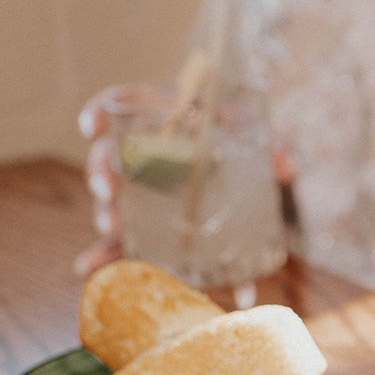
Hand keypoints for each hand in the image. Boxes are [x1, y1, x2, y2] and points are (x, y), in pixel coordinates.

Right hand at [74, 87, 298, 275]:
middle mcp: (141, 152)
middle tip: (110, 191)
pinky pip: (118, 238)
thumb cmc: (242, 149)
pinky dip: (102, 254)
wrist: (248, 181)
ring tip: (112, 228)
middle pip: (107, 157)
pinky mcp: (144, 226)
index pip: (120, 106)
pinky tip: (88, 267)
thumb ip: (270, 152)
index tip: (94, 127)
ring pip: (110, 199)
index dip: (101, 113)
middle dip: (102, 173)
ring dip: (105, 213)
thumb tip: (285, 166)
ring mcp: (138, 191)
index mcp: (162, 120)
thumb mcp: (257, 144)